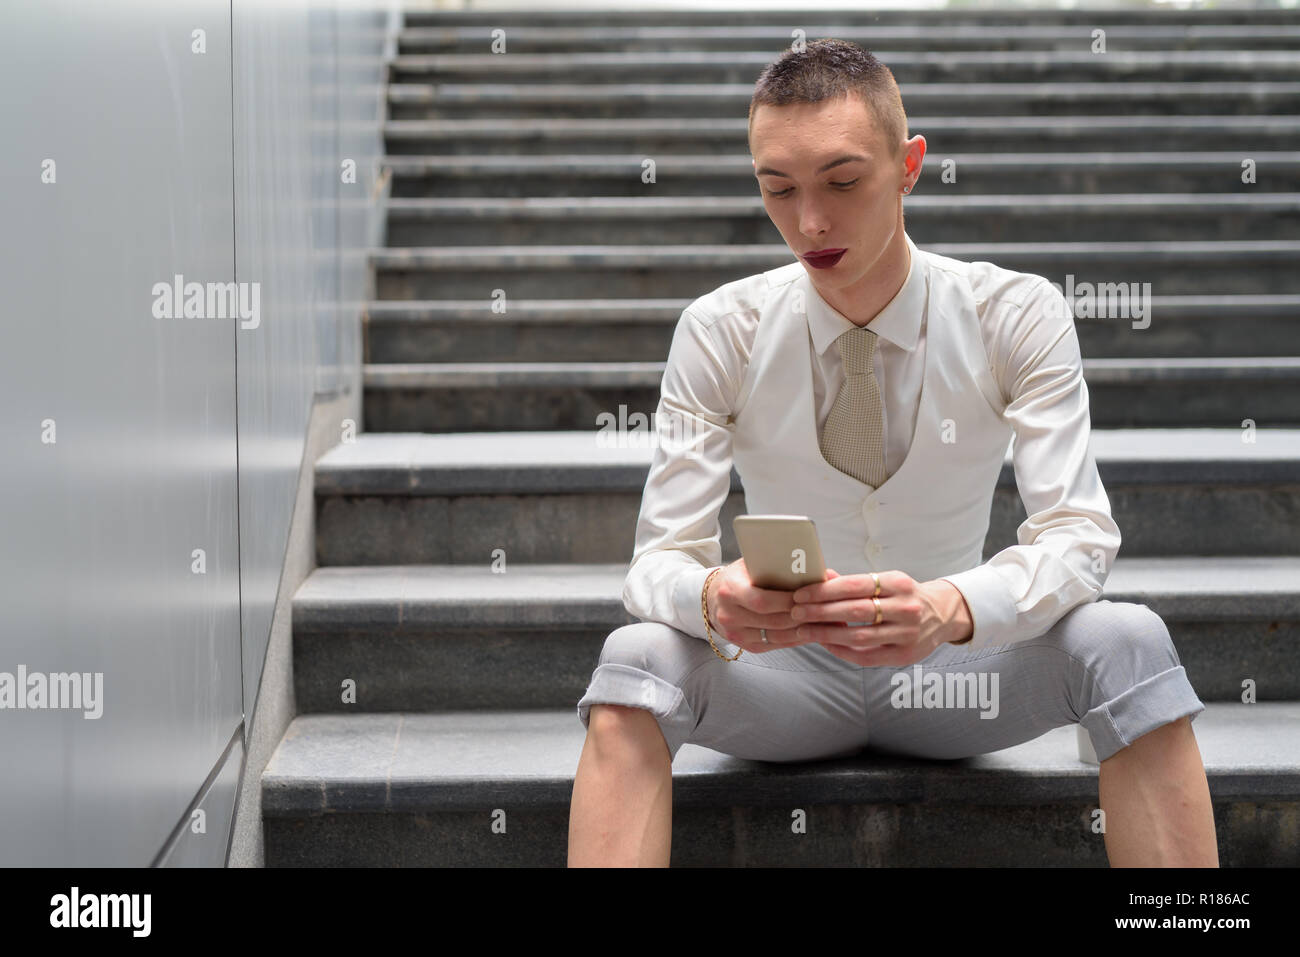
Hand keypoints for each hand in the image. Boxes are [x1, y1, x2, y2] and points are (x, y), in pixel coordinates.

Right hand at [706, 558, 822, 652]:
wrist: (713, 597)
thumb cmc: (740, 577)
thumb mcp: (750, 565)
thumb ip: (776, 566)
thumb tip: (812, 569)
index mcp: (730, 591)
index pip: (762, 601)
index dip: (787, 601)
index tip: (809, 596)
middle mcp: (729, 615)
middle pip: (773, 621)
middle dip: (800, 616)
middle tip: (823, 611)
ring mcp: (735, 633)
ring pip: (776, 636)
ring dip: (801, 631)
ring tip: (821, 622)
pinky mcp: (744, 646)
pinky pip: (774, 645)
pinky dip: (793, 640)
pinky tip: (807, 632)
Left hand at [789, 568, 971, 666]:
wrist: (943, 614)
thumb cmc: (904, 595)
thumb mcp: (885, 581)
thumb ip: (853, 582)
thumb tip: (821, 576)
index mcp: (898, 583)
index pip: (855, 585)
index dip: (825, 590)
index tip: (801, 594)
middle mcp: (905, 608)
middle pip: (855, 611)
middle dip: (820, 612)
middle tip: (795, 613)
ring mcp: (907, 633)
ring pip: (859, 636)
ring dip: (826, 634)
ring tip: (804, 631)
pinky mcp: (905, 655)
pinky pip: (867, 655)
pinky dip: (843, 651)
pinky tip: (826, 645)